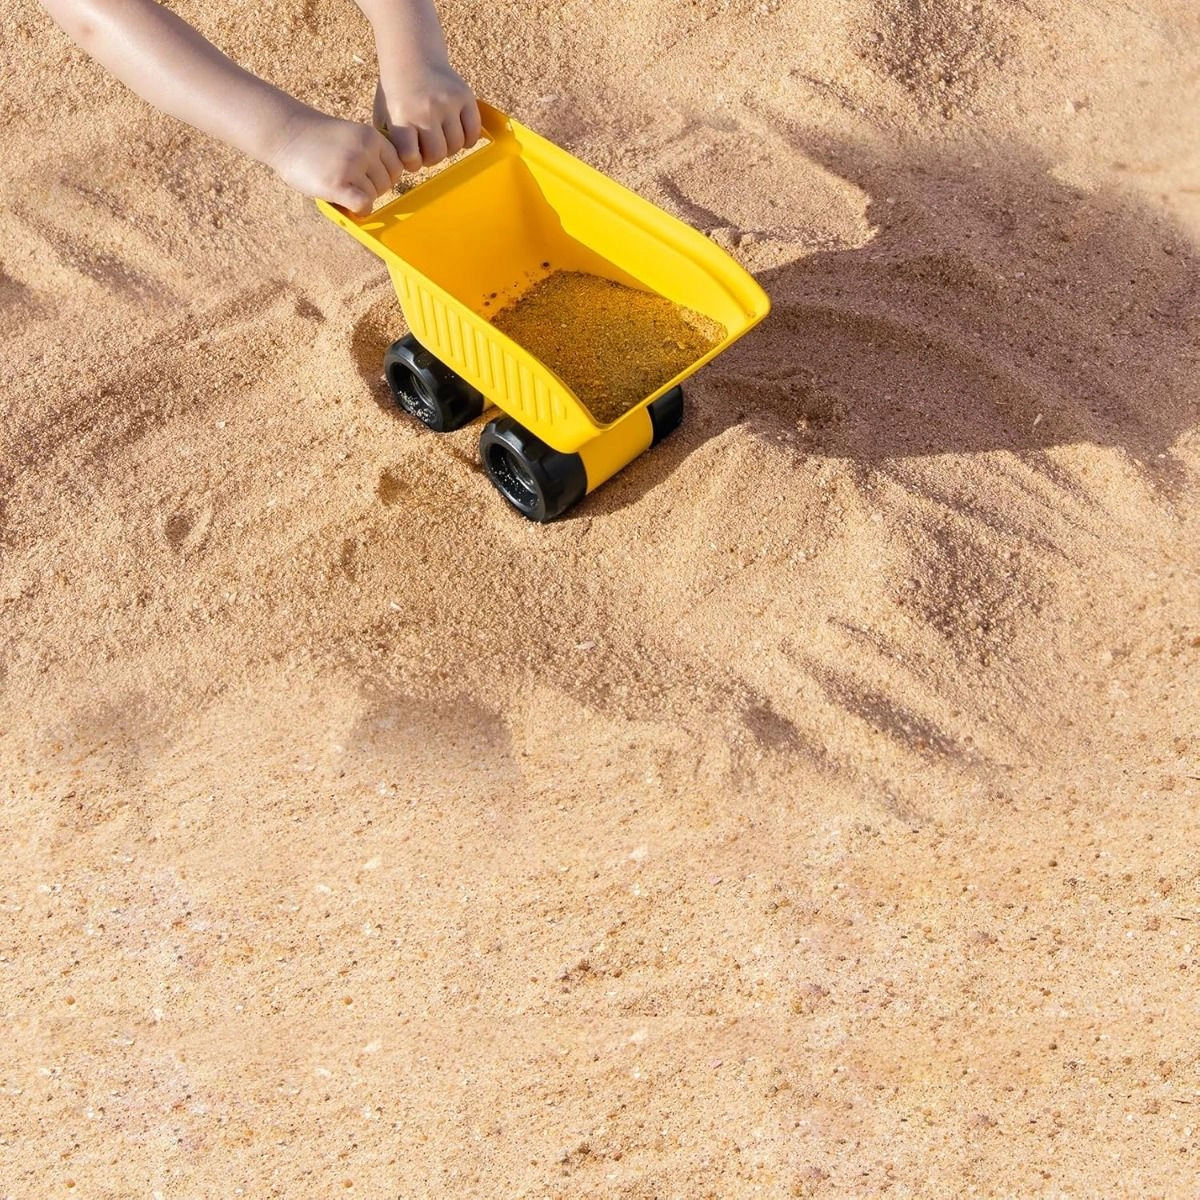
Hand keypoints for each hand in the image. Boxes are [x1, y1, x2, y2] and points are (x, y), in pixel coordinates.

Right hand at [268, 108, 401, 214]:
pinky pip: (363, 206)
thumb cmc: (316, 140)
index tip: (365, 178)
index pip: (396, 168)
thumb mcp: (350, 137)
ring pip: (374, 197)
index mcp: (371, 137)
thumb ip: (369, 155)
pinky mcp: (338, 184)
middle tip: (349, 184)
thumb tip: (387, 186)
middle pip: (387, 185)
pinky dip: (358, 210)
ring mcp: (352, 166)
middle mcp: (365, 150)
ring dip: (360, 199)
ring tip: (339, 187)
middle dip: (371, 189)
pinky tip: (344, 204)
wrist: (284, 133)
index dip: (382, 177)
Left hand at [373, 63, 480, 169]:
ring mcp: (447, 103)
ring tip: (441, 137)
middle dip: (432, 157)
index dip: (412, 162)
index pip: (411, 157)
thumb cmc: (397, 94)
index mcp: (402, 116)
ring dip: (449, 148)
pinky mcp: (465, 97)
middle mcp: (425, 110)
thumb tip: (399, 167)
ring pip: (456, 146)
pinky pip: (473, 132)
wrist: (413, 56)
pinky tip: (457, 133)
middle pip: (437, 155)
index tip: (411, 155)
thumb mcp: (383, 115)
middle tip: (428, 148)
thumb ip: (390, 142)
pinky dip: (467, 139)